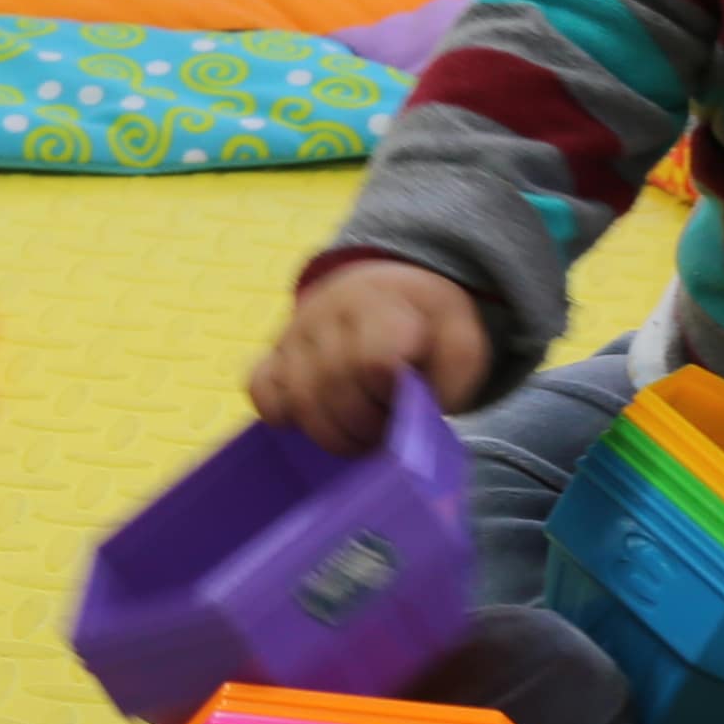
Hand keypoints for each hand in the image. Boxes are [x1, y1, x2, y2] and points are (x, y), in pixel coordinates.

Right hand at [246, 255, 492, 449]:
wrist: (390, 289)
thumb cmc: (428, 328)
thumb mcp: (462, 345)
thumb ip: (450, 381)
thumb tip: (414, 421)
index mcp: (381, 304)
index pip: (372, 360)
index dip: (390, 393)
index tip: (404, 398)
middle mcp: (327, 312)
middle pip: (333, 388)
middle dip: (365, 426)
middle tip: (386, 429)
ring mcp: (294, 332)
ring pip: (297, 399)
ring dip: (333, 434)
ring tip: (359, 432)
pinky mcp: (272, 352)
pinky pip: (260, 390)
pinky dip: (283, 414)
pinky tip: (316, 415)